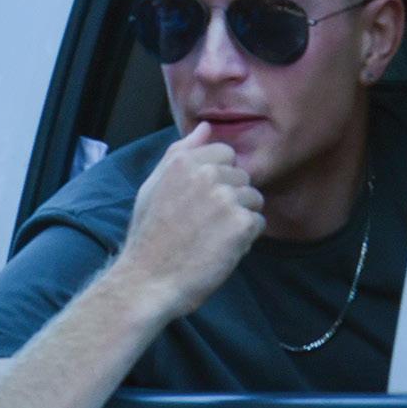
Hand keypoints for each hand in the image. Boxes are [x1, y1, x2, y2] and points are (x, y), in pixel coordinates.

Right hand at [106, 123, 263, 319]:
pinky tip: (222, 249)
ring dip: (240, 218)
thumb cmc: (149, 236)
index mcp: (184, 162)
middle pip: (242, 177)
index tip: (204, 200)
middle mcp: (206, 174)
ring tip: (214, 237)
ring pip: (253, 199)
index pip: (226, 153)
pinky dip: (245, 239)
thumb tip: (205, 127)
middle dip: (231, 198)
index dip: (219, 178)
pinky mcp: (240, 224)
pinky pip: (258, 223)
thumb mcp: (153, 186)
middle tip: (205, 224)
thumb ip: (180, 152)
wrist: (148, 281)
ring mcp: (225, 198)